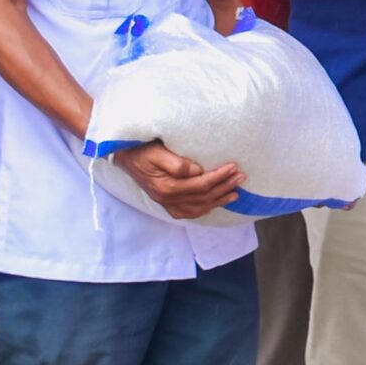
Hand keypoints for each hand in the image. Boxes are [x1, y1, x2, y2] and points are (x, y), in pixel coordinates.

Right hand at [112, 141, 243, 219]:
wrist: (124, 157)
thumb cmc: (141, 151)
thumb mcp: (157, 152)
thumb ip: (176, 163)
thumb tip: (196, 171)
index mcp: (167, 187)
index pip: (201, 185)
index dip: (220, 177)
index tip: (234, 167)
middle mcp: (167, 199)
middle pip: (203, 197)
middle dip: (225, 187)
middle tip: (241, 177)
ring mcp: (166, 204)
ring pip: (199, 208)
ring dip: (219, 200)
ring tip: (236, 192)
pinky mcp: (166, 204)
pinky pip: (189, 212)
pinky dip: (205, 209)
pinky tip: (216, 204)